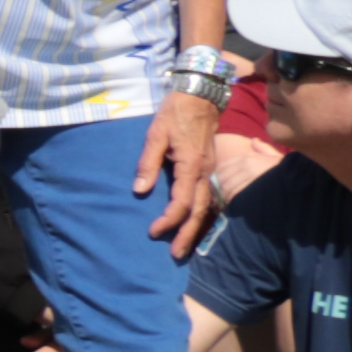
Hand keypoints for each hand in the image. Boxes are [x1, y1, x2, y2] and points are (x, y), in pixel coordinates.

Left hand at [141, 87, 222, 252]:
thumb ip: (147, 163)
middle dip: (188, 234)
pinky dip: (204, 215)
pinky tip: (197, 226)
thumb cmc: (175, 114)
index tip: (154, 232)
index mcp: (191, 166)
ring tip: (186, 247)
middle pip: (200, 211)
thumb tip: (140, 191)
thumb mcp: (155, 135)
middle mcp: (205, 173)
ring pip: (208, 207)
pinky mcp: (211, 170)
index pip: (182, 202)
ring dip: (197, 228)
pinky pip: (210, 198)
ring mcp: (211, 172)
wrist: (201, 97)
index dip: (169, 220)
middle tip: (176, 255)